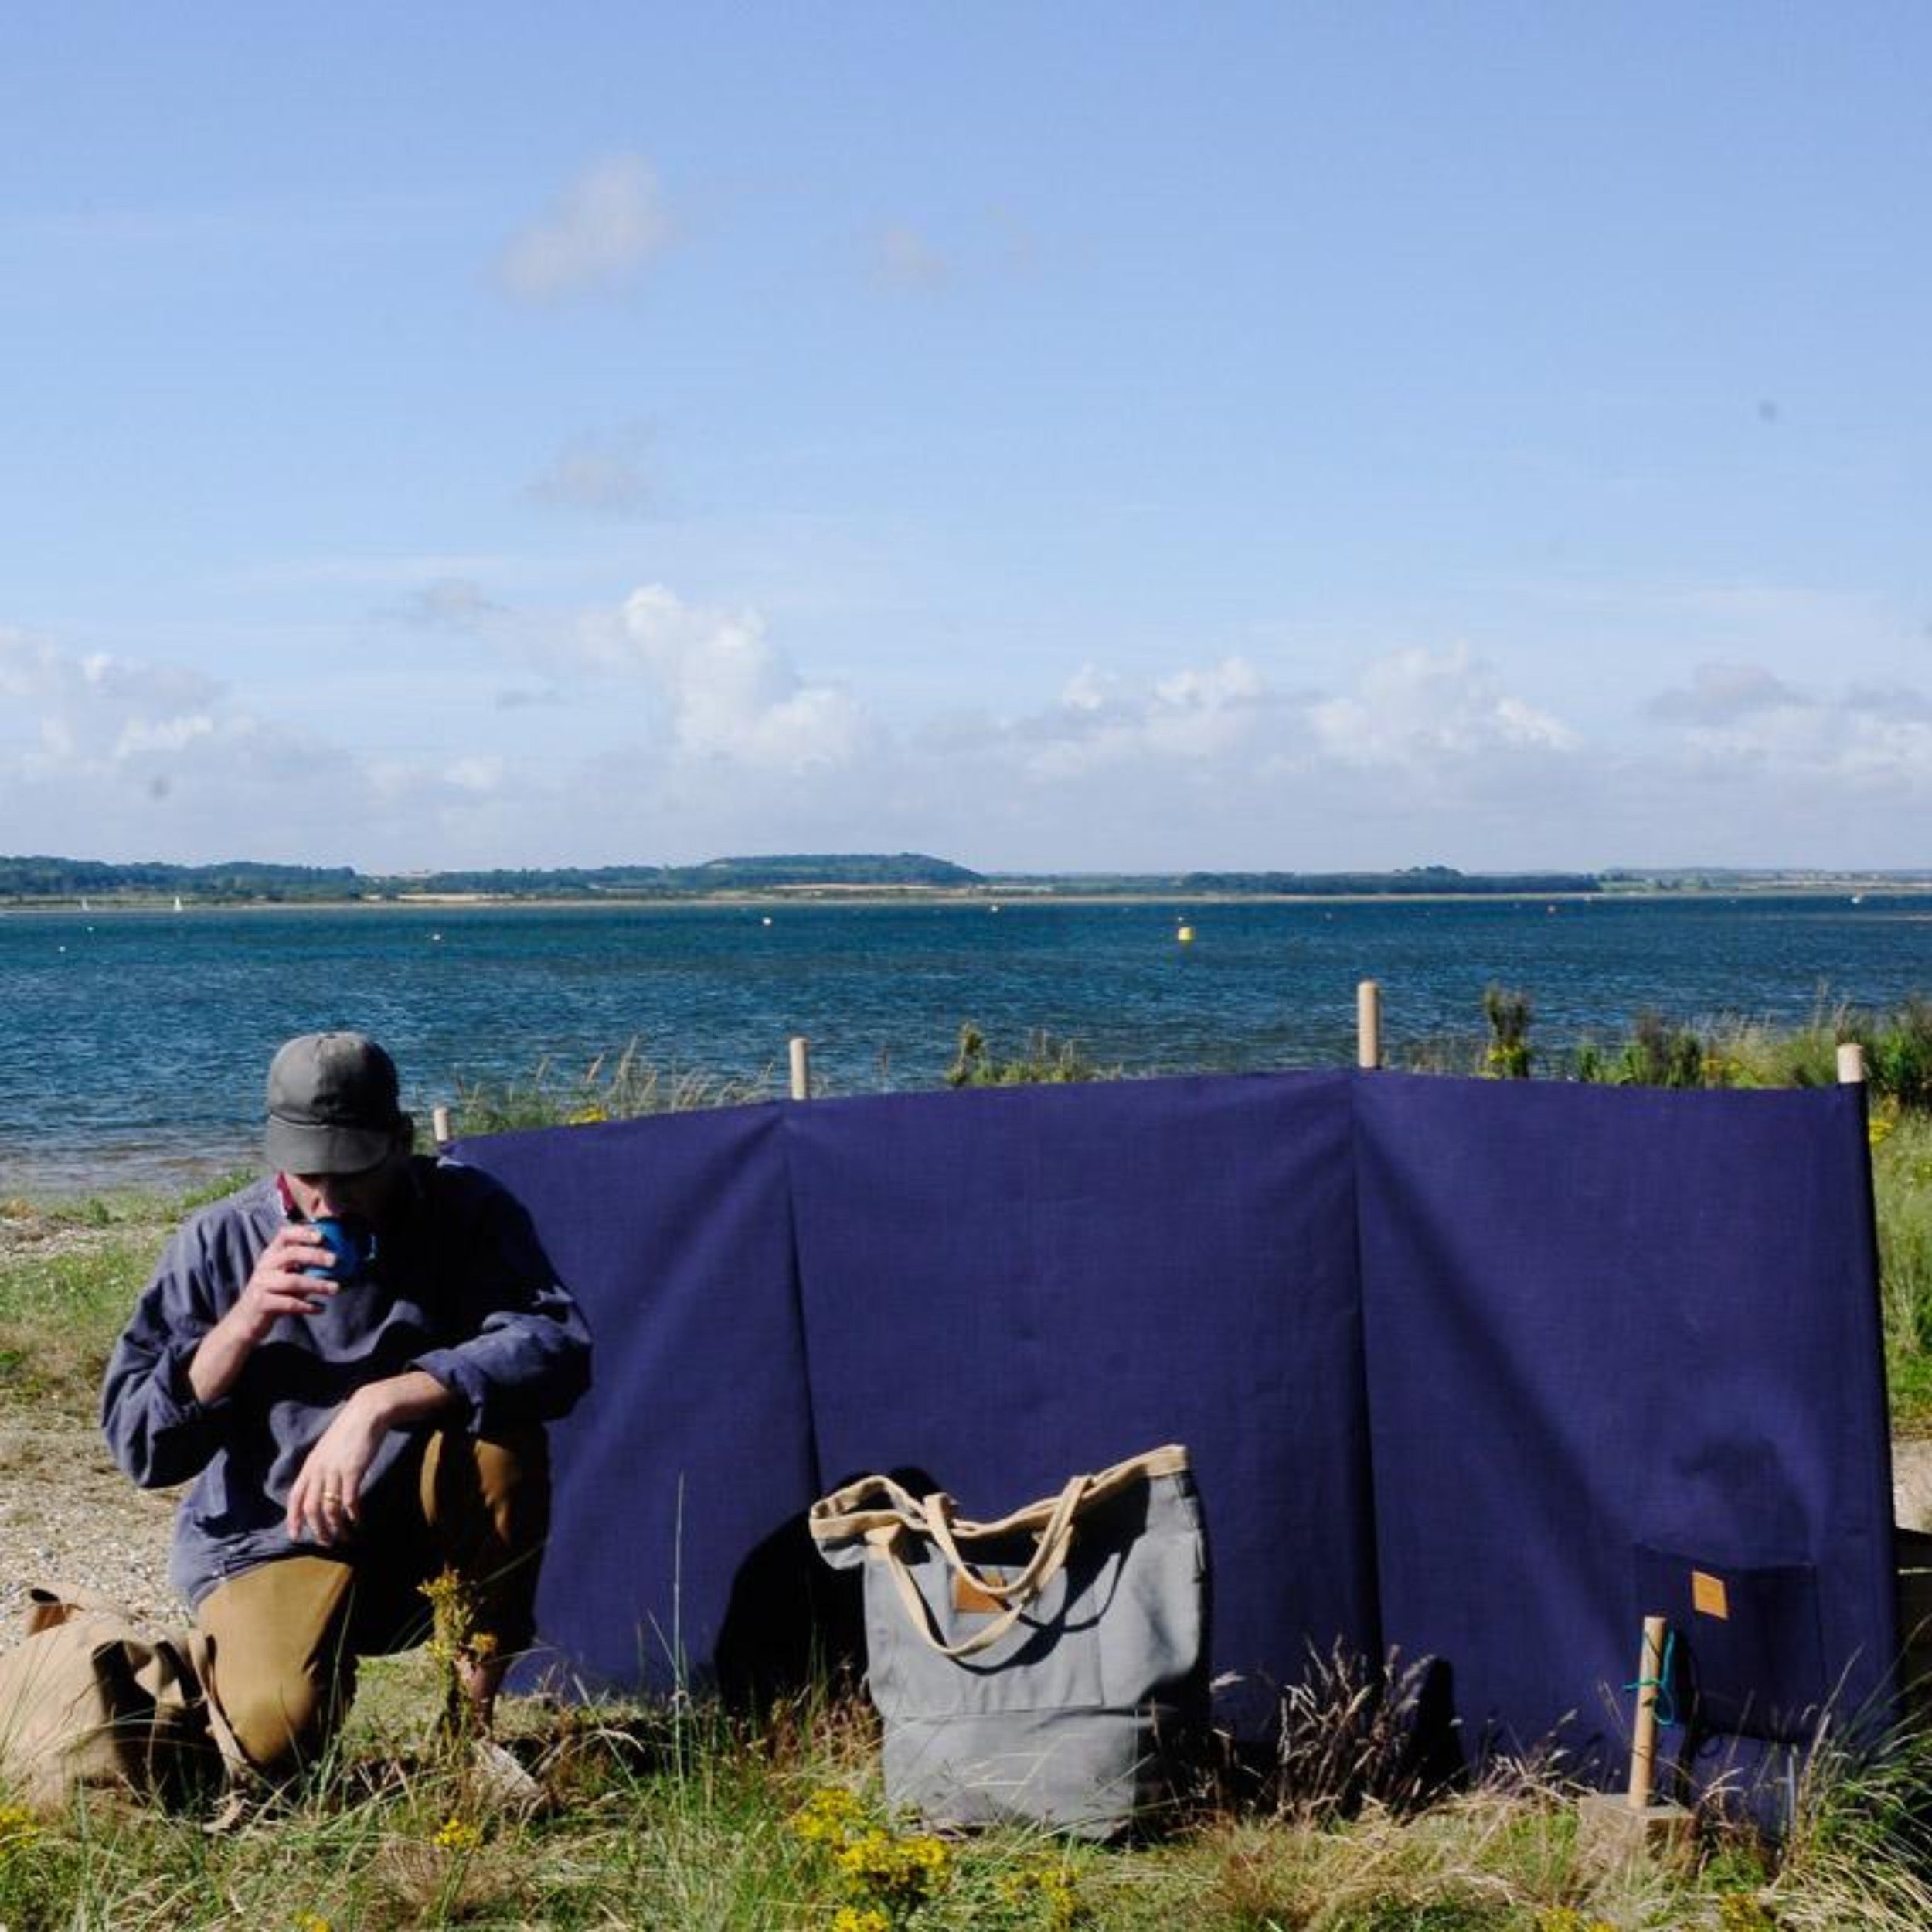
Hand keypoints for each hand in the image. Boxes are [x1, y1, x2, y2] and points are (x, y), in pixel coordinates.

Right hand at [234, 1224, 339, 1342]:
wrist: (244, 1321)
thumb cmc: (272, 1294)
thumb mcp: (283, 1275)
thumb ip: (303, 1266)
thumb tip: (335, 1260)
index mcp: (271, 1255)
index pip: (285, 1235)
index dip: (303, 1233)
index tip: (322, 1236)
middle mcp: (265, 1266)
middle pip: (291, 1254)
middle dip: (315, 1255)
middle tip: (335, 1260)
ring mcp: (262, 1284)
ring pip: (293, 1281)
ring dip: (317, 1284)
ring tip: (335, 1288)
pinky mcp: (261, 1304)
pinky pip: (289, 1303)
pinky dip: (307, 1306)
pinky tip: (321, 1308)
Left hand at [286, 1391, 386, 1545]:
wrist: (367, 1413)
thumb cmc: (349, 1431)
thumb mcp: (327, 1449)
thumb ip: (321, 1468)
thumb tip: (319, 1488)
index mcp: (310, 1466)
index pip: (295, 1497)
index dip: (293, 1519)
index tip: (295, 1536)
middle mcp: (319, 1470)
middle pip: (311, 1508)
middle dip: (317, 1530)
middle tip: (326, 1542)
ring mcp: (335, 1471)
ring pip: (329, 1508)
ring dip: (336, 1527)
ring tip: (344, 1537)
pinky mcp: (353, 1471)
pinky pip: (349, 1500)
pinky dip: (353, 1514)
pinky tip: (358, 1521)